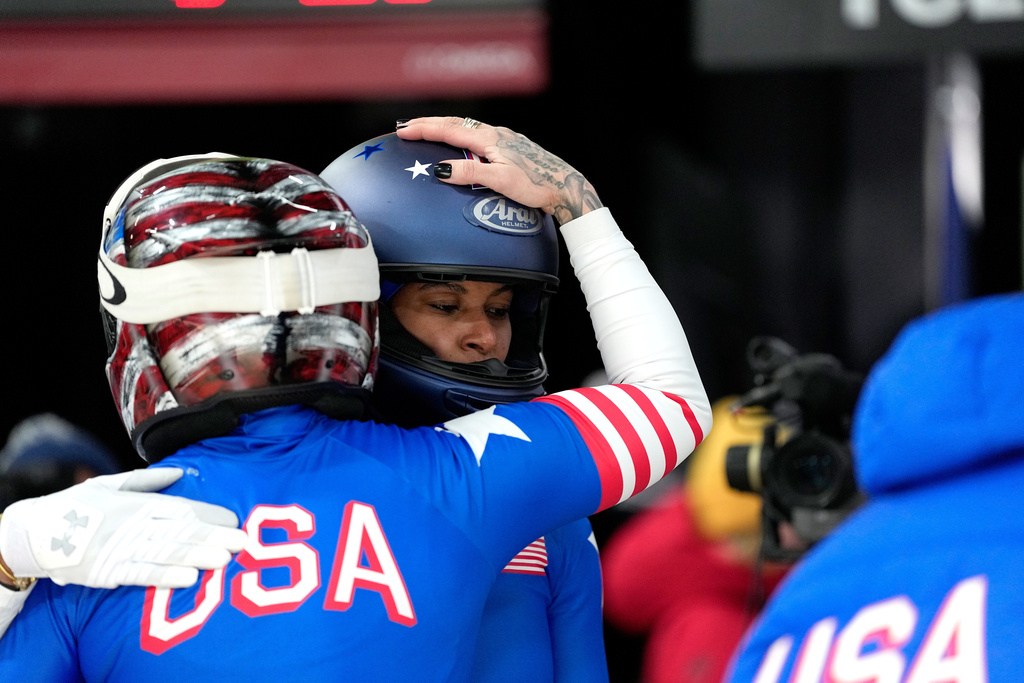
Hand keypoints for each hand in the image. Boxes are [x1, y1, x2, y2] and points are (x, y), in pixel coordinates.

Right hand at [0, 468, 245, 588]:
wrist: (33, 532)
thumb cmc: (76, 506)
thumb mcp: (109, 484)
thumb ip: (148, 480)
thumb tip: (180, 471)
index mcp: (134, 502)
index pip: (179, 508)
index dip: (207, 514)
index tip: (233, 520)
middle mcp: (130, 524)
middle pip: (178, 531)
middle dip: (212, 537)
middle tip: (242, 541)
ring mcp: (119, 549)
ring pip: (164, 553)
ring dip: (196, 556)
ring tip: (223, 559)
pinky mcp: (107, 572)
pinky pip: (140, 575)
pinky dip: (164, 577)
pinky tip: (188, 578)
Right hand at [396, 116, 602, 224]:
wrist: (565, 185)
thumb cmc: (537, 184)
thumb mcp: (501, 181)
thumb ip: (471, 173)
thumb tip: (442, 169)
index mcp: (490, 139)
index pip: (449, 129)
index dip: (424, 129)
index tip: (402, 130)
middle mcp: (496, 133)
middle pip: (455, 123)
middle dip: (428, 124)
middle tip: (405, 126)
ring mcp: (504, 138)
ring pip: (466, 127)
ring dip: (443, 127)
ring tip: (426, 130)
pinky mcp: (510, 146)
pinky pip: (477, 135)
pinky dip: (459, 134)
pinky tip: (459, 142)